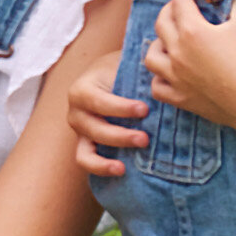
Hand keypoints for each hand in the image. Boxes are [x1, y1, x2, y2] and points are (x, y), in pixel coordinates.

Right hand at [68, 62, 148, 179]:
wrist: (110, 75)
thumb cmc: (122, 70)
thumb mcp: (126, 65)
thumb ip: (138, 71)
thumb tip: (160, 75)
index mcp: (81, 90)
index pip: (98, 101)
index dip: (121, 108)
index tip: (145, 110)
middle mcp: (75, 112)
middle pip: (95, 129)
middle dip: (120, 136)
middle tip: (145, 139)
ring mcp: (80, 131)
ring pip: (86, 152)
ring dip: (106, 160)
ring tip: (125, 166)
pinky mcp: (85, 144)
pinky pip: (86, 161)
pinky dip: (101, 168)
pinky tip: (121, 170)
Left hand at [145, 0, 235, 134]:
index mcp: (192, 31)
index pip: (180, 3)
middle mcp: (178, 52)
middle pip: (161, 24)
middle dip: (168, 11)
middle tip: (178, 8)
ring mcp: (175, 77)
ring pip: (152, 56)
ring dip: (158, 45)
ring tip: (168, 42)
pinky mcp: (179, 97)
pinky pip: (157, 87)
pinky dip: (159, 78)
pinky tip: (168, 74)